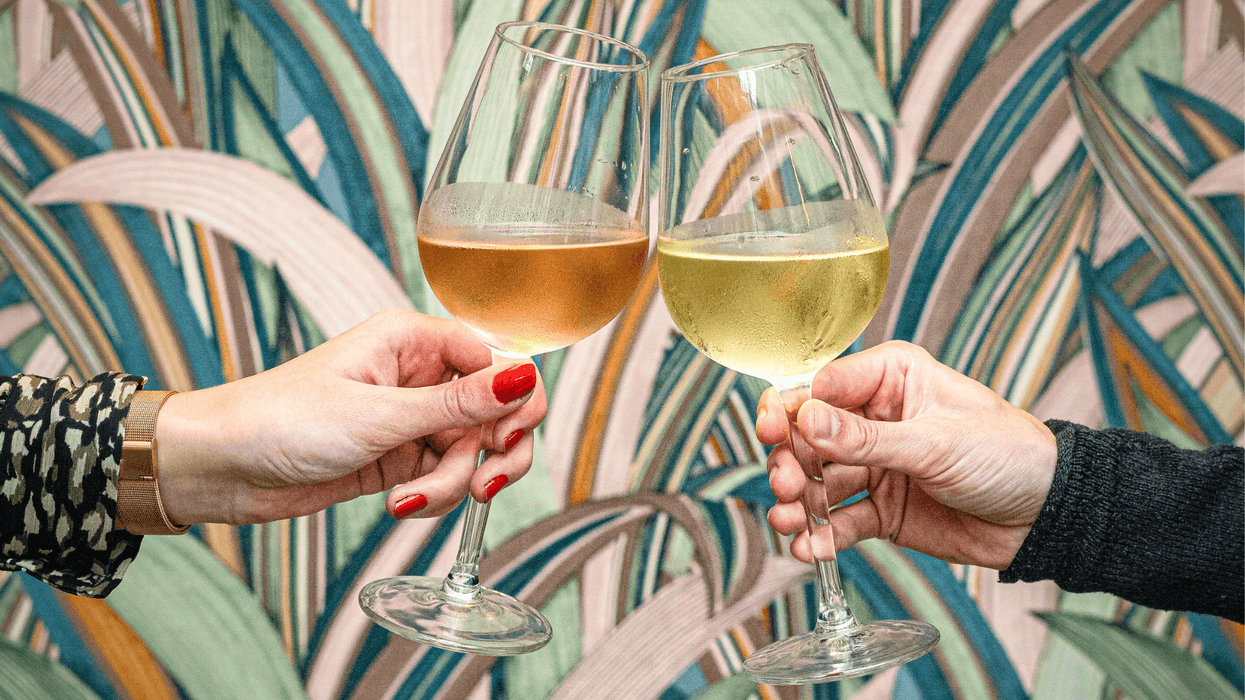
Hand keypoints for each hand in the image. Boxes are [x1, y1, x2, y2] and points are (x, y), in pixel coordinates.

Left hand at [153, 309, 546, 524]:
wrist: (221, 467)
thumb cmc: (281, 419)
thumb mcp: (378, 414)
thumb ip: (458, 403)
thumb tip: (523, 378)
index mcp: (414, 340)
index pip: (497, 358)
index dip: (516, 398)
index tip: (508, 437)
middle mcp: (420, 375)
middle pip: (496, 410)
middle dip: (495, 451)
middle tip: (483, 483)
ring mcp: (412, 419)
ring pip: (474, 451)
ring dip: (455, 483)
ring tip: (411, 499)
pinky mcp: (401, 458)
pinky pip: (447, 477)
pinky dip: (434, 496)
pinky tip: (400, 502)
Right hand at [756, 341, 1055, 568]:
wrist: (1048, 516)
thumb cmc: (1009, 454)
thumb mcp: (935, 442)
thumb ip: (866, 438)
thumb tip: (806, 420)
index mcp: (890, 378)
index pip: (822, 387)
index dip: (791, 408)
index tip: (773, 430)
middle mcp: (875, 418)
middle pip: (808, 437)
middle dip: (791, 462)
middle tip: (787, 485)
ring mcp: (875, 466)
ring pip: (817, 482)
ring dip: (798, 503)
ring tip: (789, 522)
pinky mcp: (880, 510)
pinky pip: (839, 521)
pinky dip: (820, 537)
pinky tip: (808, 549)